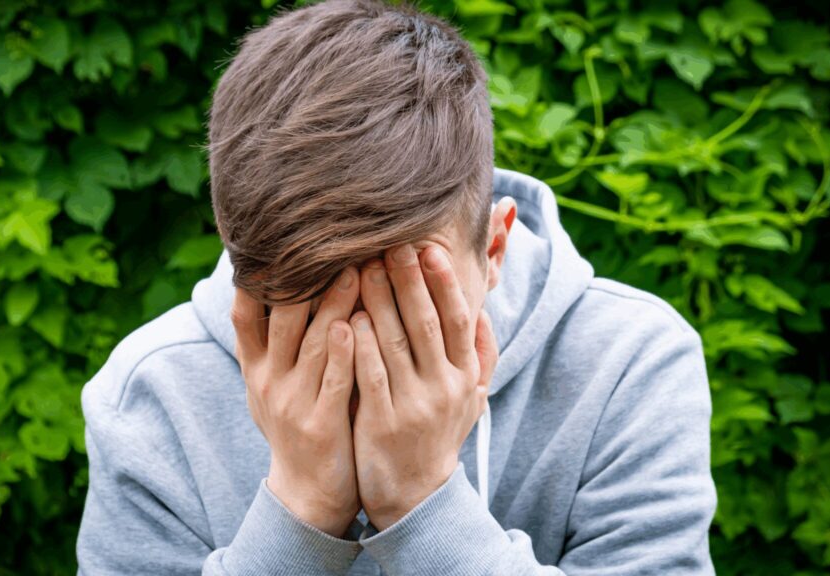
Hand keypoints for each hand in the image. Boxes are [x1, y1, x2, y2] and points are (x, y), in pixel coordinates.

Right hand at [230, 267, 361, 537]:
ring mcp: (293, 403)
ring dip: (334, 304)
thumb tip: (265, 289)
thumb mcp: (271, 385)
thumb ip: (271, 342)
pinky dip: (342, 353)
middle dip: (307, 279)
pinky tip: (354, 326)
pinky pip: (333, 382)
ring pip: (313, 343)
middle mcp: (269, 381)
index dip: (255, 278)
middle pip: (282, 319)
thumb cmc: (297, 424)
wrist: (308, 491)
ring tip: (355, 269)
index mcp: (256, 368)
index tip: (274, 241)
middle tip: (330, 243)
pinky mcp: (320, 425)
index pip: (245, 315)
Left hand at [349, 243, 498, 529]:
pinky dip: (360, 345)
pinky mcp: (382, 423)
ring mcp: (413, 406)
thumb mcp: (470, 399)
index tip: (429, 248)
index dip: (445, 282)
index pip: (457, 320)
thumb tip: (481, 311)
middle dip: (409, 280)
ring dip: (380, 302)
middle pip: (426, 324)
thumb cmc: (438, 435)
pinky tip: (348, 316)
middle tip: (391, 243)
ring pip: (396, 344)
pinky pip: (370, 376)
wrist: (416, 496)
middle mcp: (444, 388)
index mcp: (464, 377)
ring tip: (364, 267)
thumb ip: (478, 355)